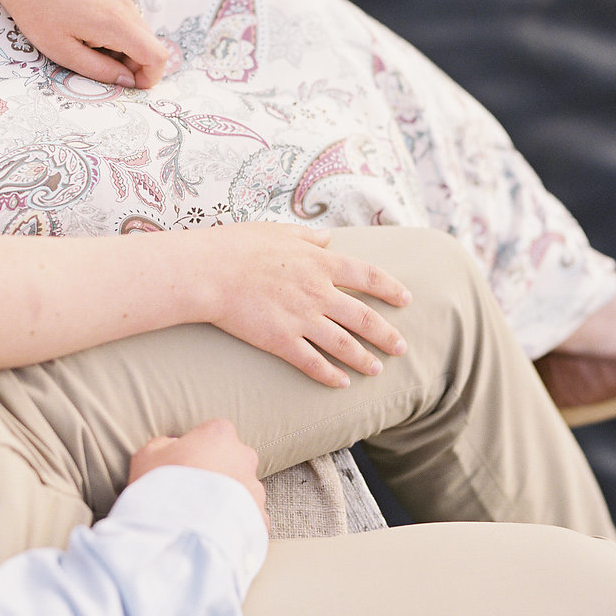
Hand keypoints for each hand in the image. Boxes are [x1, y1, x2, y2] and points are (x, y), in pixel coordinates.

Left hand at [0, 0, 169, 88]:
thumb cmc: (36, 12)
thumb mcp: (64, 52)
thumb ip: (100, 71)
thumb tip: (127, 82)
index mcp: (116, 24)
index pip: (157, 56)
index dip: (150, 77)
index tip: (128, 85)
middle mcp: (124, 5)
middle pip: (150, 44)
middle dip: (134, 64)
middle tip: (100, 67)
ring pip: (138, 31)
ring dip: (123, 47)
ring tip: (87, 45)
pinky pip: (126, 16)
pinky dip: (116, 31)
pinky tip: (85, 28)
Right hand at [129, 420, 267, 531]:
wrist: (179, 530)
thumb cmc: (161, 486)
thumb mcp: (148, 454)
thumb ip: (166, 444)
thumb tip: (174, 446)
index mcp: (219, 434)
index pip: (212, 434)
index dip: (196, 451)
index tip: (183, 467)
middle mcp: (244, 456)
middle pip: (232, 460)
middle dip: (217, 474)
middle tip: (193, 493)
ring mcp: (255, 488)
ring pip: (242, 491)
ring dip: (227, 500)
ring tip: (201, 518)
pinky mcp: (260, 518)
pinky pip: (248, 519)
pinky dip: (234, 525)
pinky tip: (215, 534)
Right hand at [190, 223, 410, 387]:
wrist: (209, 271)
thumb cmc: (239, 246)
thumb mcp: (279, 231)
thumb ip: (308, 237)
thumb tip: (328, 238)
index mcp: (321, 263)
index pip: (369, 276)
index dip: (391, 289)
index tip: (405, 299)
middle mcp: (318, 292)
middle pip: (364, 317)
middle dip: (387, 335)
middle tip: (401, 347)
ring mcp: (301, 318)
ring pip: (344, 344)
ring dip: (364, 359)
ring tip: (377, 369)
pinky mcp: (281, 341)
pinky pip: (313, 362)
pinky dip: (331, 375)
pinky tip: (342, 384)